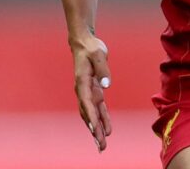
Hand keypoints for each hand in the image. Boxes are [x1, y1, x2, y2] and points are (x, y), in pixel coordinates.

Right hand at [71, 34, 112, 151]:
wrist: (85, 44)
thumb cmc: (91, 48)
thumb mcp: (98, 54)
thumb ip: (102, 69)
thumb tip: (106, 85)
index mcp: (82, 82)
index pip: (87, 103)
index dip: (91, 117)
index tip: (95, 130)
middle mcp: (83, 91)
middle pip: (88, 114)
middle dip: (94, 131)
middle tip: (101, 146)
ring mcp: (89, 92)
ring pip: (93, 115)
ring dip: (97, 129)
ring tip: (102, 145)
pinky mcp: (95, 91)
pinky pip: (99, 109)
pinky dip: (102, 120)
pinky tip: (107, 130)